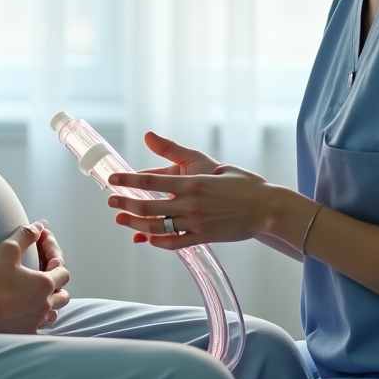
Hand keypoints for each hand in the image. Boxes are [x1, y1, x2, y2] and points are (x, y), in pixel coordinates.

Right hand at [34, 222, 69, 326]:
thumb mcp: (7, 250)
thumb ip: (25, 235)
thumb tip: (39, 226)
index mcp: (45, 283)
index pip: (62, 269)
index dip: (54, 256)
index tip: (42, 246)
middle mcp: (45, 304)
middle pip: (63, 294)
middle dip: (57, 283)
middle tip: (44, 274)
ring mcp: (36, 321)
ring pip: (54, 313)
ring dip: (51, 303)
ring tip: (40, 296)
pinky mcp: (25, 333)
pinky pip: (40, 327)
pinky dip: (38, 319)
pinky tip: (29, 315)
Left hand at [107, 133, 275, 249]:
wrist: (267, 208)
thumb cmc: (241, 182)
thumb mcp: (208, 162)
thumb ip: (175, 152)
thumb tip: (148, 136)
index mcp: (191, 183)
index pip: (150, 183)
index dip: (128, 182)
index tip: (112, 180)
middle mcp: (190, 205)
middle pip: (148, 207)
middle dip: (125, 204)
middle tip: (110, 201)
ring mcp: (196, 223)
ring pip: (158, 227)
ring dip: (135, 225)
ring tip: (120, 220)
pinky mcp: (204, 237)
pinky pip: (175, 243)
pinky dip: (158, 242)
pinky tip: (146, 239)